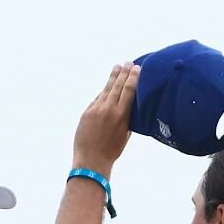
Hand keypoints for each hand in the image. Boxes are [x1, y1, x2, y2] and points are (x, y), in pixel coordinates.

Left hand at [72, 62, 139, 177]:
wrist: (92, 160)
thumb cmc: (111, 150)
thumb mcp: (125, 134)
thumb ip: (127, 118)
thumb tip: (128, 104)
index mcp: (122, 115)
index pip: (129, 90)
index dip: (133, 77)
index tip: (136, 68)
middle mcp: (109, 109)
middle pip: (117, 86)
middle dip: (123, 73)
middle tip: (128, 63)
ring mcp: (96, 109)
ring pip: (106, 89)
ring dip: (112, 77)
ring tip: (117, 67)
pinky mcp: (87, 112)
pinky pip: (97, 99)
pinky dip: (103, 93)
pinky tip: (107, 87)